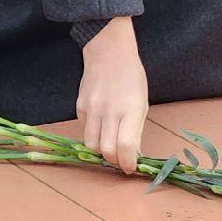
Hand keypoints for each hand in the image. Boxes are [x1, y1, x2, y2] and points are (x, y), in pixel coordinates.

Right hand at [76, 18, 147, 174]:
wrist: (108, 52)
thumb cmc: (131, 77)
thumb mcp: (142, 102)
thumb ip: (136, 130)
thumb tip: (133, 156)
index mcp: (130, 109)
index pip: (126, 146)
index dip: (128, 163)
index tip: (130, 168)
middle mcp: (109, 111)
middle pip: (106, 151)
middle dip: (114, 161)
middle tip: (121, 159)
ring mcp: (92, 109)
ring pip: (91, 145)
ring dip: (101, 151)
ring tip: (110, 145)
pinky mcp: (80, 107)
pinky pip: (85, 130)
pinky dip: (94, 134)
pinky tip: (101, 126)